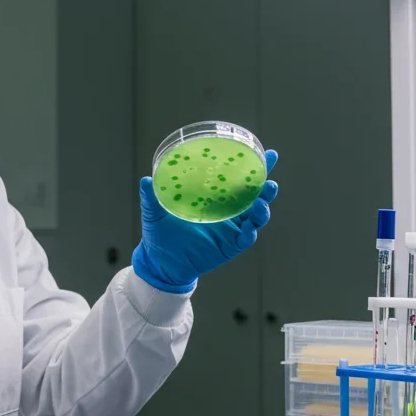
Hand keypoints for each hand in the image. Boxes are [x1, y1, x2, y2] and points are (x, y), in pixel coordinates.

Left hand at [132, 150, 278, 292]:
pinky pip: (246, 238)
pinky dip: (251, 231)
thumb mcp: (155, 212)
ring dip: (263, 206)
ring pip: (256, 215)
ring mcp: (232, 228)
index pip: (238, 178)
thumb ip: (152, 196)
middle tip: (269, 175)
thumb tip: (146, 179)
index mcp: (215, 197)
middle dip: (265, 184)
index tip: (267, 153)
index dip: (254, 166)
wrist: (160, 261)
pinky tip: (251, 227)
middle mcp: (228, 210)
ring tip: (264, 197)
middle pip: (255, 194)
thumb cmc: (160, 233)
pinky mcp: (230, 245)